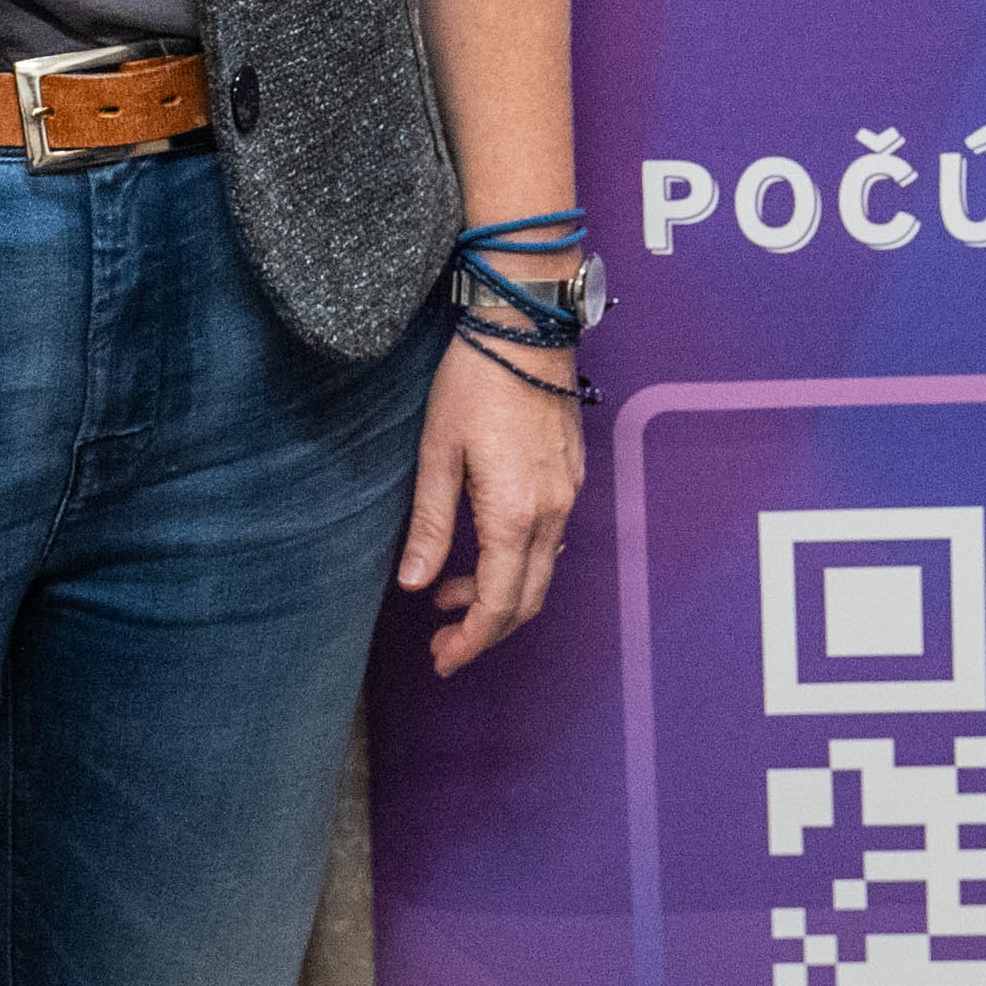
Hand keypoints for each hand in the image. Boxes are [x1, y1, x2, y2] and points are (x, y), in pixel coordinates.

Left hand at [401, 337, 585, 673]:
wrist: (526, 327)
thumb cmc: (474, 382)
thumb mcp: (436, 453)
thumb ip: (431, 524)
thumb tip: (414, 584)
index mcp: (515, 514)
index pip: (500, 604)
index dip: (472, 640)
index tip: (443, 658)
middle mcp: (552, 511)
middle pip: (529, 599)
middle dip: (486, 630)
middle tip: (443, 642)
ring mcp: (569, 493)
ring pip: (542, 571)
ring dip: (501, 594)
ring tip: (449, 591)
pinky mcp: (572, 475)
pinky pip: (552, 540)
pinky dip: (520, 562)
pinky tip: (485, 550)